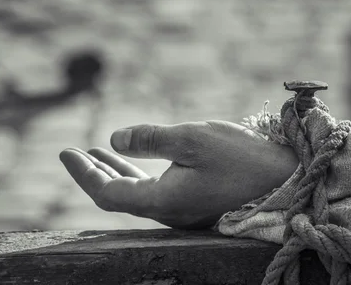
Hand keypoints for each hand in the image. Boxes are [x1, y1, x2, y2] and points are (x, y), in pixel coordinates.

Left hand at [59, 120, 297, 228]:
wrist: (286, 177)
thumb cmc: (242, 157)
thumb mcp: (192, 139)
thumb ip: (150, 139)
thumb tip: (114, 138)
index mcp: (163, 200)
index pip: (108, 193)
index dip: (83, 174)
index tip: (64, 151)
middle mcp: (168, 211)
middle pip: (117, 195)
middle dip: (92, 173)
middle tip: (71, 152)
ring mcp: (182, 207)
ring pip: (135, 191)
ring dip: (114, 170)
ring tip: (94, 153)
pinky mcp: (194, 199)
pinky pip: (153, 187)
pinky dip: (136, 171)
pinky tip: (132, 158)